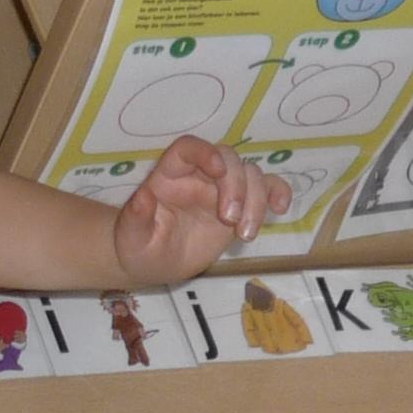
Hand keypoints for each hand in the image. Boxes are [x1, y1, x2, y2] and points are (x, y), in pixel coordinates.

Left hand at [112, 138, 290, 283]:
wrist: (156, 263)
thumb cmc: (139, 247)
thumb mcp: (131, 238)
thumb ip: (136, 217)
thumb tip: (143, 197)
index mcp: (170, 174)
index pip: (189, 148)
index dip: (205, 152)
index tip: (217, 171)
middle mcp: (200, 175)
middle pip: (228, 159)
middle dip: (236, 186)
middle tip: (230, 221)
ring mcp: (223, 189)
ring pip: (251, 174)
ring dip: (256, 200)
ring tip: (245, 235)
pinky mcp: (242, 206)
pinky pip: (267, 189)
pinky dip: (278, 193)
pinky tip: (281, 209)